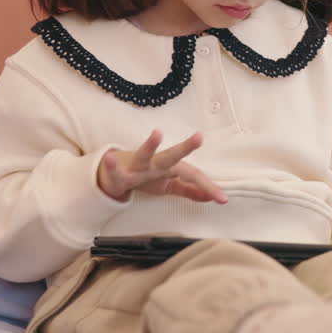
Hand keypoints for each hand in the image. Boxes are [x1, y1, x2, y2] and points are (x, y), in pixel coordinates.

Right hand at [97, 130, 226, 203]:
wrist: (115, 176)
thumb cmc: (146, 176)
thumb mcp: (169, 185)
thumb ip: (189, 190)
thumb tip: (210, 196)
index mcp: (170, 168)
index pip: (192, 176)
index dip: (208, 186)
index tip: (223, 198)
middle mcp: (156, 164)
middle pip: (172, 156)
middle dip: (186, 148)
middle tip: (199, 137)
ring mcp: (138, 167)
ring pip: (144, 155)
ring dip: (150, 144)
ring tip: (157, 133)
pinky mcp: (120, 173)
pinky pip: (115, 170)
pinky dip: (110, 165)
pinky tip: (108, 158)